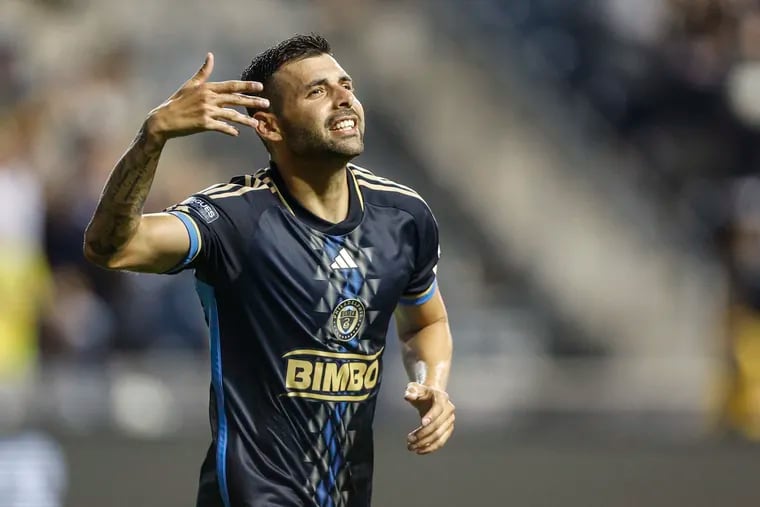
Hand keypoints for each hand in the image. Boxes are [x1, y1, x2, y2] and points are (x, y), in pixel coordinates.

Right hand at [146, 52, 268, 141]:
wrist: (164, 119)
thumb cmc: (178, 101)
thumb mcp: (190, 84)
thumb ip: (203, 72)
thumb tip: (210, 55)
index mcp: (207, 88)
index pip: (231, 86)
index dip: (246, 86)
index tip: (260, 87)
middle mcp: (208, 98)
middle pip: (235, 99)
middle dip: (252, 101)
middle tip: (267, 103)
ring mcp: (206, 111)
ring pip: (231, 115)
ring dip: (245, 120)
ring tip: (256, 124)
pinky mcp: (203, 124)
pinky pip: (221, 127)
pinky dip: (229, 130)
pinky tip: (236, 133)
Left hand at [404, 382, 454, 454]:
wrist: (430, 397)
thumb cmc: (422, 393)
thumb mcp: (414, 388)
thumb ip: (411, 391)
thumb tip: (409, 396)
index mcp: (442, 397)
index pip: (438, 407)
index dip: (431, 416)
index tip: (422, 423)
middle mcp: (449, 410)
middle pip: (438, 425)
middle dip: (423, 434)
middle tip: (409, 439)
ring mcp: (450, 421)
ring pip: (439, 436)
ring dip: (425, 443)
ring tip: (411, 447)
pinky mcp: (448, 430)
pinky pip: (441, 442)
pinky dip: (430, 448)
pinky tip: (419, 451)